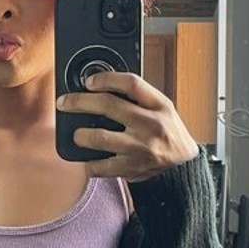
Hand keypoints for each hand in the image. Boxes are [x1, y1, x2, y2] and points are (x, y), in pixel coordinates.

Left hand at [56, 71, 200, 180]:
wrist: (183, 165)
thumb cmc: (168, 132)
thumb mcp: (162, 108)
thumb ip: (138, 97)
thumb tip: (102, 87)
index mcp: (159, 105)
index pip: (131, 83)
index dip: (106, 79)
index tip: (89, 82)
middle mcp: (150, 125)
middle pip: (108, 105)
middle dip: (79, 102)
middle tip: (64, 103)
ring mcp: (140, 148)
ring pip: (99, 138)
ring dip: (80, 135)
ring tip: (77, 135)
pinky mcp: (132, 168)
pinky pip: (100, 167)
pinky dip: (89, 164)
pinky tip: (87, 160)